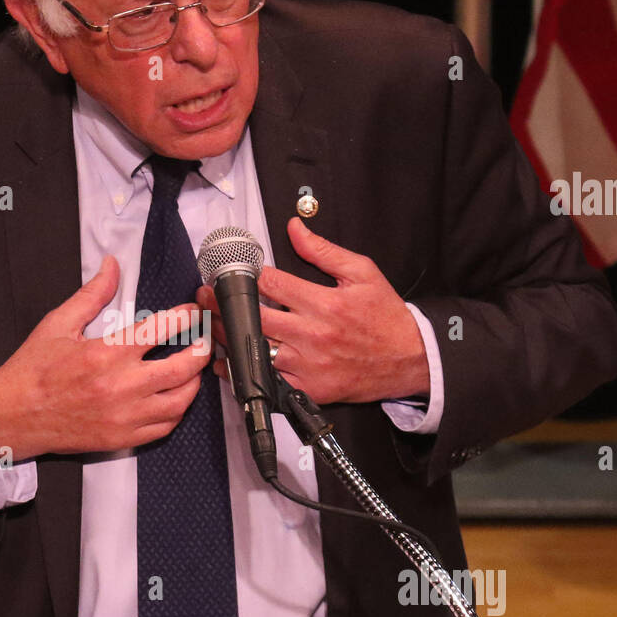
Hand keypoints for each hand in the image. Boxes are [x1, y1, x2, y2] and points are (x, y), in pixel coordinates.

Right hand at [0, 255, 211, 460]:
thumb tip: (111, 266)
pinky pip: (163, 427)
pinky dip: (176, 412)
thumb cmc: (32, 371)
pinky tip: (174, 398)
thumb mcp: (58, 325)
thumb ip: (92, 295)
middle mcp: (120, 387)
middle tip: (205, 341)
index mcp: (105, 354)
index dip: (184, 317)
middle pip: (181, 369)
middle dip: (201, 351)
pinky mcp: (122, 439)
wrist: (11, 417)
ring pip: (179, 402)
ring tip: (194, 370)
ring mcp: (124, 417)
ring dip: (193, 384)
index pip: (160, 329)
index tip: (192, 311)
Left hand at [195, 218, 428, 404]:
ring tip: (211, 324)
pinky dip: (243, 372)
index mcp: (324, 303)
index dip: (247, 275)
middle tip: (206, 296)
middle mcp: (313, 335)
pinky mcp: (309, 388)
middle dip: (224, 304)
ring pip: (255, 350)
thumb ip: (323, 251)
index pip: (270, 284)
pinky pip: (266, 381)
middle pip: (254, 317)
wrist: (410, 359)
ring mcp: (309, 365)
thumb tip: (295, 228)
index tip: (233, 271)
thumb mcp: (362, 273)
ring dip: (228, 337)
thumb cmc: (386, 317)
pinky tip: (227, 361)